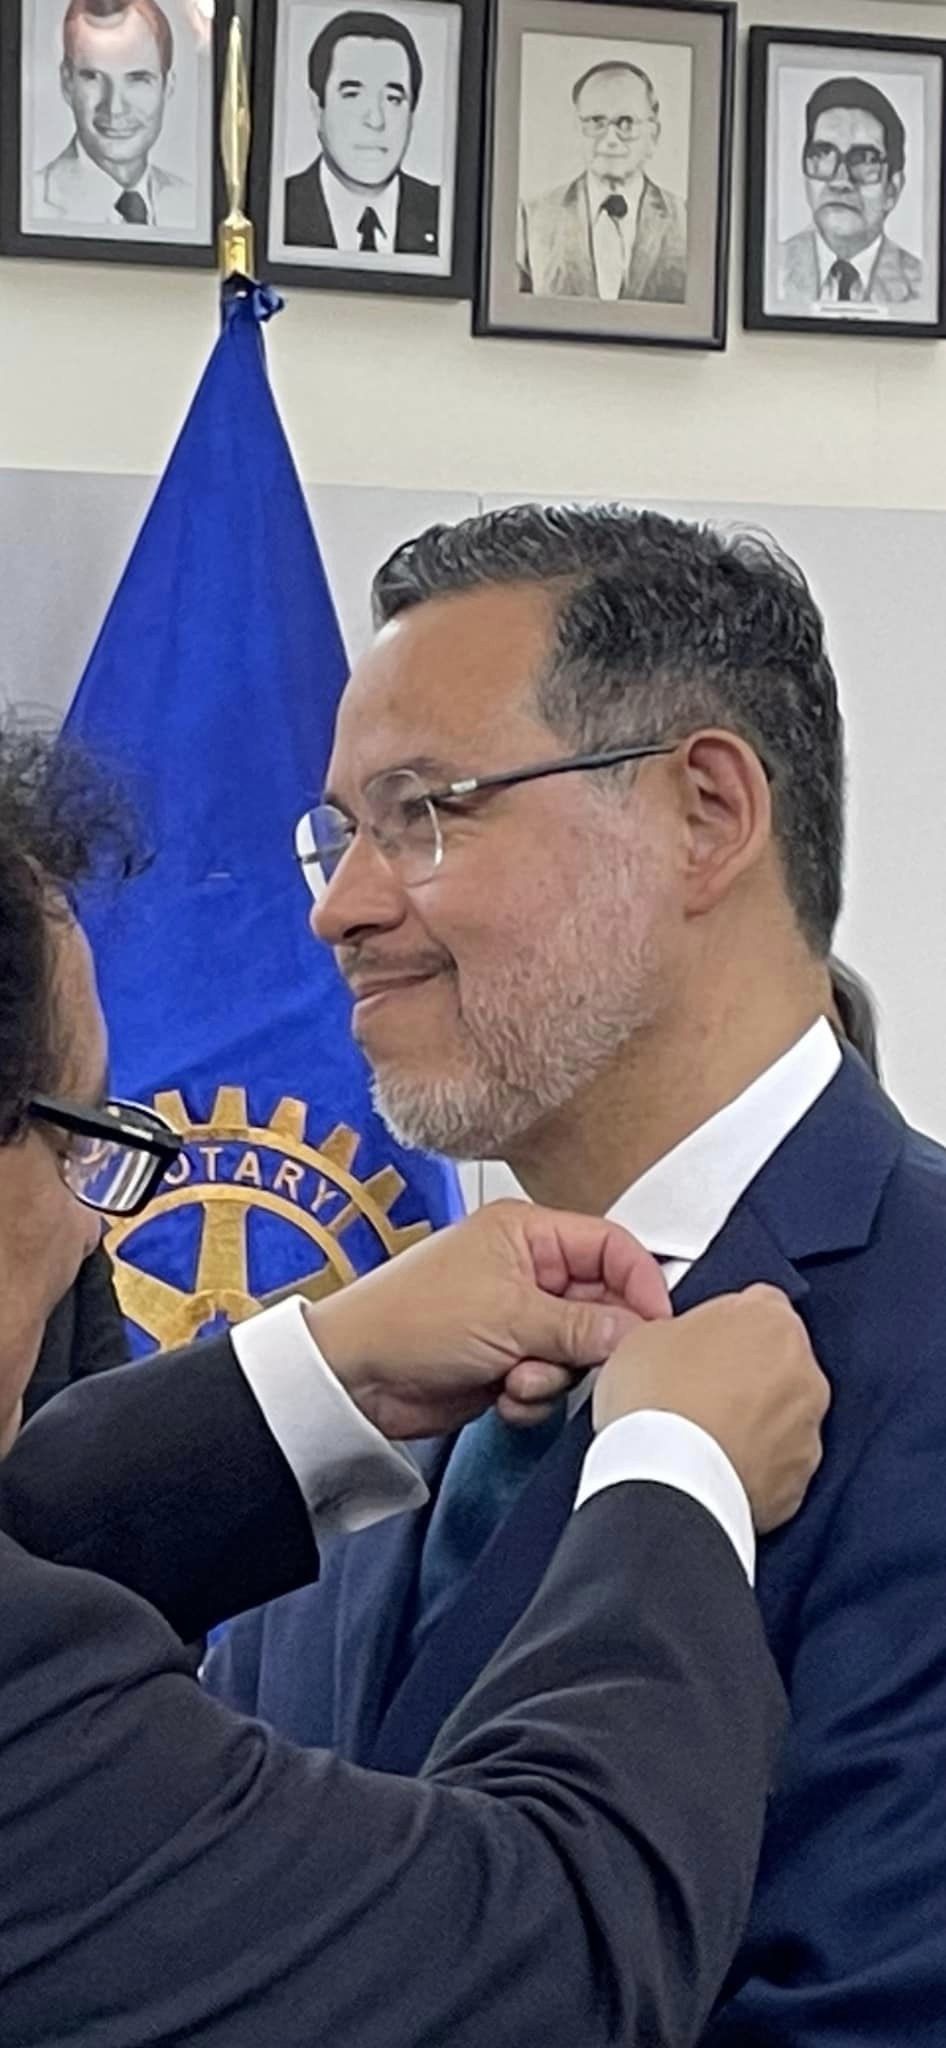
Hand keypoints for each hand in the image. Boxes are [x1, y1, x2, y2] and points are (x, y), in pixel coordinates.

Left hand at [305, 1199, 670, 1439]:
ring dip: (554, 1374)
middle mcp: (527, 1270)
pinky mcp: (506, 1361)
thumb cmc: (410, 1319)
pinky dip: (533, 1396)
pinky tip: (500, 1394)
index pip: (611, 1247)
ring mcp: (517, 1318)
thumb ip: (582, 1325)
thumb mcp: (509, 1314)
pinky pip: (551, 1382)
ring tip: (516, 1376)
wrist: (353, 1376)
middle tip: (572, 1360)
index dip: (640, 1284)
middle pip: (601, 1304)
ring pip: (578, 1350)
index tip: (655, 1326)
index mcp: (528, 1233)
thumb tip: (638, 1331)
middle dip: (588, 1342)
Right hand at [593, 1285, 829, 1532]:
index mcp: (772, 1321)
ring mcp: (807, 1429)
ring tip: (704, 1435)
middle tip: (699, 1389)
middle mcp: (805, 1372)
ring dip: (755, 1420)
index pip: (759, 1304)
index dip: (726, 1323)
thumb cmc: (657, 1404)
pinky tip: (717, 1466)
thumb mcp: (647, 1334)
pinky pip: (779, 1462)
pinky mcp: (800, 1479)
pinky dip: (757, 1464)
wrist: (667, 1482)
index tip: (704, 1340)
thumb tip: (682, 1343)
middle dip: (747, 1372)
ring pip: (784, 1414)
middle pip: (779, 1360)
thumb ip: (685, 1329)